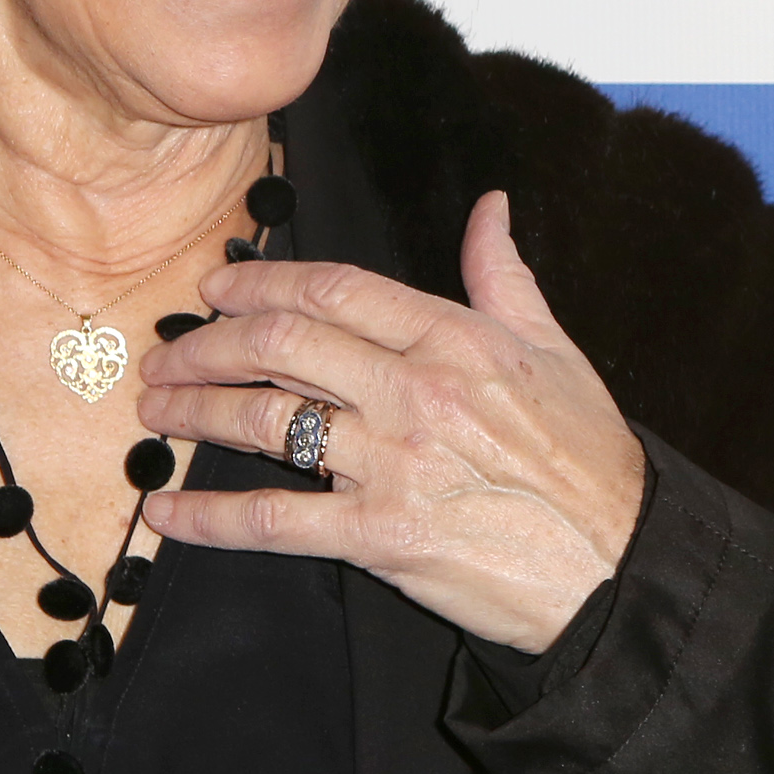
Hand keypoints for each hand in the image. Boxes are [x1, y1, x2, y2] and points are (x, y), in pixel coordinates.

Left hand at [134, 190, 649, 652]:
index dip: (261, 281)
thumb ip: (504, 276)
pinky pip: (273, 519)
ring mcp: (394, 464)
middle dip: (208, 343)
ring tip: (158, 412)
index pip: (334, 289)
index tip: (216, 289)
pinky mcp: (381, 537)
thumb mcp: (553, 351)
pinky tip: (167, 509)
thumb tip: (490, 209)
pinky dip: (209, 516)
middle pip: (282, 344)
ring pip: (265, 422)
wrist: (615, 564)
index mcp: (456, 339)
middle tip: (169, 353)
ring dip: (195, 412)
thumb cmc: (589, 462)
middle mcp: (416, 392)